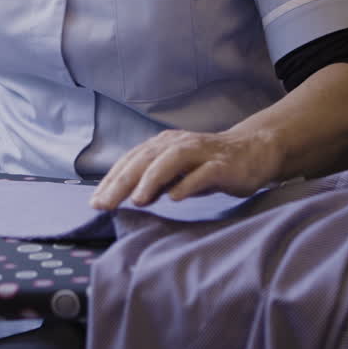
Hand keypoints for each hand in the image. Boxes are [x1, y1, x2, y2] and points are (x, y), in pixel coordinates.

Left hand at [89, 128, 280, 210]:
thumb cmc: (208, 165)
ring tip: (137, 199)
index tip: (95, 203)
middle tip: (105, 204)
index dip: (111, 181)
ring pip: (171, 161)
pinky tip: (176, 197)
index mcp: (163, 145)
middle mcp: (178, 144)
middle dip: (122, 182)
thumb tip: (130, 198)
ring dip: (152, 179)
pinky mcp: (222, 164)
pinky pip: (203, 173)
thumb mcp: (177, 174)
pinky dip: (188, 184)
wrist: (252, 151)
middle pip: (145, 160)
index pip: (131, 161)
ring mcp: (201, 153)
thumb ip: (155, 183)